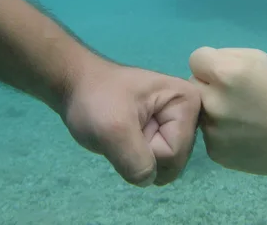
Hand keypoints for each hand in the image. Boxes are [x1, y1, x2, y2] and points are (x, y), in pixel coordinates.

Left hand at [61, 60, 200, 186]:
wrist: (76, 87)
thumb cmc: (96, 99)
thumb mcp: (113, 129)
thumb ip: (136, 161)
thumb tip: (147, 180)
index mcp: (189, 101)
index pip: (174, 152)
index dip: (146, 148)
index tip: (126, 125)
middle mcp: (191, 113)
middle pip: (174, 162)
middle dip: (143, 155)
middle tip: (124, 130)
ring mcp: (177, 125)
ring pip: (165, 167)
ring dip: (138, 158)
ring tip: (124, 133)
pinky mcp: (164, 133)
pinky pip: (156, 164)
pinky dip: (135, 158)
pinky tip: (127, 137)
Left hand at [189, 47, 266, 175]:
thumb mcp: (258, 58)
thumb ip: (224, 57)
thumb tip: (203, 67)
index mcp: (224, 74)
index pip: (195, 59)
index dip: (210, 64)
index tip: (226, 73)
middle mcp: (212, 102)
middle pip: (193, 85)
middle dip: (208, 87)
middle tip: (234, 96)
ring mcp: (211, 131)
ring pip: (199, 112)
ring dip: (212, 111)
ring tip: (241, 118)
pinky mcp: (215, 153)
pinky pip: (208, 135)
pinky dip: (221, 133)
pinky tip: (243, 135)